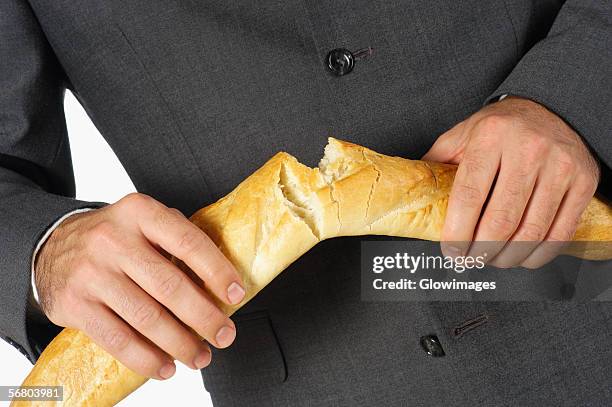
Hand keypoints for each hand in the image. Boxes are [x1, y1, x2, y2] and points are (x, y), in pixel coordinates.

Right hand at [35, 193, 245, 378]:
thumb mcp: (144, 224)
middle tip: (224, 335)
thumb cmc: (115, 238)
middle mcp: (113, 239)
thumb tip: (222, 285)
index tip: (236, 294)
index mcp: (140, 212)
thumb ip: (178, 242)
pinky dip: (146, 359)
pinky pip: (117, 339)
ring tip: (199, 356)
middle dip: (204, 317)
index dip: (217, 271)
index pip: (188, 242)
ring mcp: (91, 272)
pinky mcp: (74, 304)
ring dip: (180, 344)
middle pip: (169, 286)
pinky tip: (165, 367)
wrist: (52, 245)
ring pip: (146, 317)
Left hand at [423, 97, 599, 267]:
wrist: (551, 108)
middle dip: (480, 251)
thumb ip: (437, 164)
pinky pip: (560, 233)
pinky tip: (521, 257)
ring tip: (492, 260)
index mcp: (491, 136)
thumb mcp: (462, 135)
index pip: (469, 196)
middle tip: (469, 261)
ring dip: (507, 258)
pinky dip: (538, 255)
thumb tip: (412, 198)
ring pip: (531, 232)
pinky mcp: (583, 182)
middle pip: (500, 220)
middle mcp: (528, 149)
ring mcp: (560, 166)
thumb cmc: (500, 128)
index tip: (450, 251)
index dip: (457, 233)